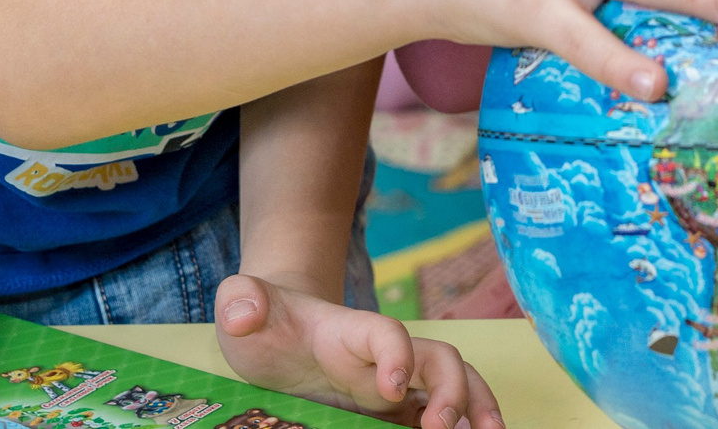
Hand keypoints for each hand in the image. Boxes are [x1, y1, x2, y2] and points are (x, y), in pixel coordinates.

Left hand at [215, 273, 501, 428]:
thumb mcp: (244, 307)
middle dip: (453, 391)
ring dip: (478, 406)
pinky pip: (439, 415)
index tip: (391, 389)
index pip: (387, 333)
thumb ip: (240, 300)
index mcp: (351, 332)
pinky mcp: (394, 409)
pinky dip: (464, 423)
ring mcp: (396, 383)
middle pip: (440, 360)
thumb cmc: (267, 321)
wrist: (281, 330)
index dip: (397, 355)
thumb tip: (242, 313)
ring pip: (455, 385)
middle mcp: (385, 356)